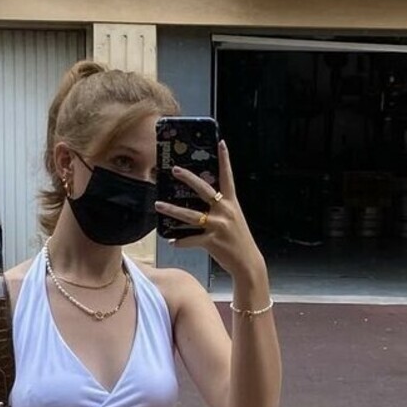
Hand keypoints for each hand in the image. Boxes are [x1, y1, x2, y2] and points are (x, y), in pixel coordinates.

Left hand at [154, 140, 266, 280]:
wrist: (247, 262)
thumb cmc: (238, 240)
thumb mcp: (233, 219)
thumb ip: (220, 209)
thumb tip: (203, 203)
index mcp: (231, 203)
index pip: (227, 177)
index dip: (225, 159)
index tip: (220, 143)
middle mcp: (225, 211)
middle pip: (204, 190)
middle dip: (188, 178)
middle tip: (174, 169)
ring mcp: (218, 226)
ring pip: (190, 215)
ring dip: (172, 210)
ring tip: (158, 205)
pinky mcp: (212, 241)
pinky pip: (191, 240)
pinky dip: (180, 242)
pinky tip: (172, 242)